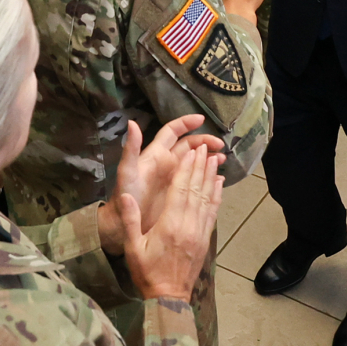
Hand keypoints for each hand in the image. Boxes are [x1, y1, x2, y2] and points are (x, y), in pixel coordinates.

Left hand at [97, 115, 224, 254]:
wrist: (124, 225)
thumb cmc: (125, 196)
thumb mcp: (127, 171)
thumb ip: (130, 148)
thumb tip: (132, 122)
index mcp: (156, 154)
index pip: (173, 131)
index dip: (186, 123)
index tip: (202, 119)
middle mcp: (166, 163)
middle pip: (189, 145)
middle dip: (204, 142)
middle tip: (220, 146)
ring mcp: (174, 178)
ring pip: (195, 162)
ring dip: (208, 158)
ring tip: (222, 160)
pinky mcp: (179, 192)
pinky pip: (196, 181)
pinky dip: (208, 177)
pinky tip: (219, 179)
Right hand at [120, 145, 222, 301]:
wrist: (168, 298)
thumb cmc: (147, 272)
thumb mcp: (132, 248)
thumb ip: (129, 220)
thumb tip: (126, 195)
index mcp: (170, 225)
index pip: (181, 190)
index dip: (187, 169)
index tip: (191, 151)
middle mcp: (188, 225)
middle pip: (197, 190)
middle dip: (201, 167)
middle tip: (205, 146)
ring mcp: (199, 232)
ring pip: (207, 199)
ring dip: (211, 177)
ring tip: (214, 158)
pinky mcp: (205, 239)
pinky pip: (213, 212)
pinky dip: (217, 196)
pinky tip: (219, 184)